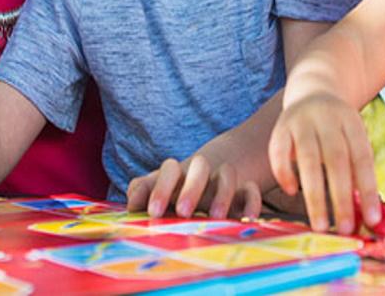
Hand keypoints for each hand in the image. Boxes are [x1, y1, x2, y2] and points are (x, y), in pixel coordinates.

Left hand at [127, 155, 262, 219]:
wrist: (205, 188)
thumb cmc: (171, 198)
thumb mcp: (154, 195)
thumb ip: (141, 194)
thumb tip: (132, 202)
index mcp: (176, 174)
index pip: (169, 169)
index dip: (161, 188)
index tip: (153, 212)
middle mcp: (200, 174)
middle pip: (200, 165)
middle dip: (191, 188)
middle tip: (182, 212)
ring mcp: (222, 181)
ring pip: (227, 173)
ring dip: (222, 193)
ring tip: (215, 217)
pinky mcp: (243, 194)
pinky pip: (251, 190)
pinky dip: (252, 202)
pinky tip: (246, 220)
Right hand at [267, 92, 378, 234]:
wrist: (313, 90)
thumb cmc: (338, 129)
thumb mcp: (354, 139)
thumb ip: (358, 171)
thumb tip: (365, 214)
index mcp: (351, 122)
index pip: (362, 159)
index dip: (368, 190)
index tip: (372, 220)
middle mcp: (327, 118)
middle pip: (336, 159)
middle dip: (340, 198)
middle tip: (344, 229)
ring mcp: (301, 121)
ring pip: (308, 159)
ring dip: (314, 195)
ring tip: (320, 225)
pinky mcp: (280, 126)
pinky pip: (278, 151)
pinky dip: (284, 173)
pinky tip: (292, 191)